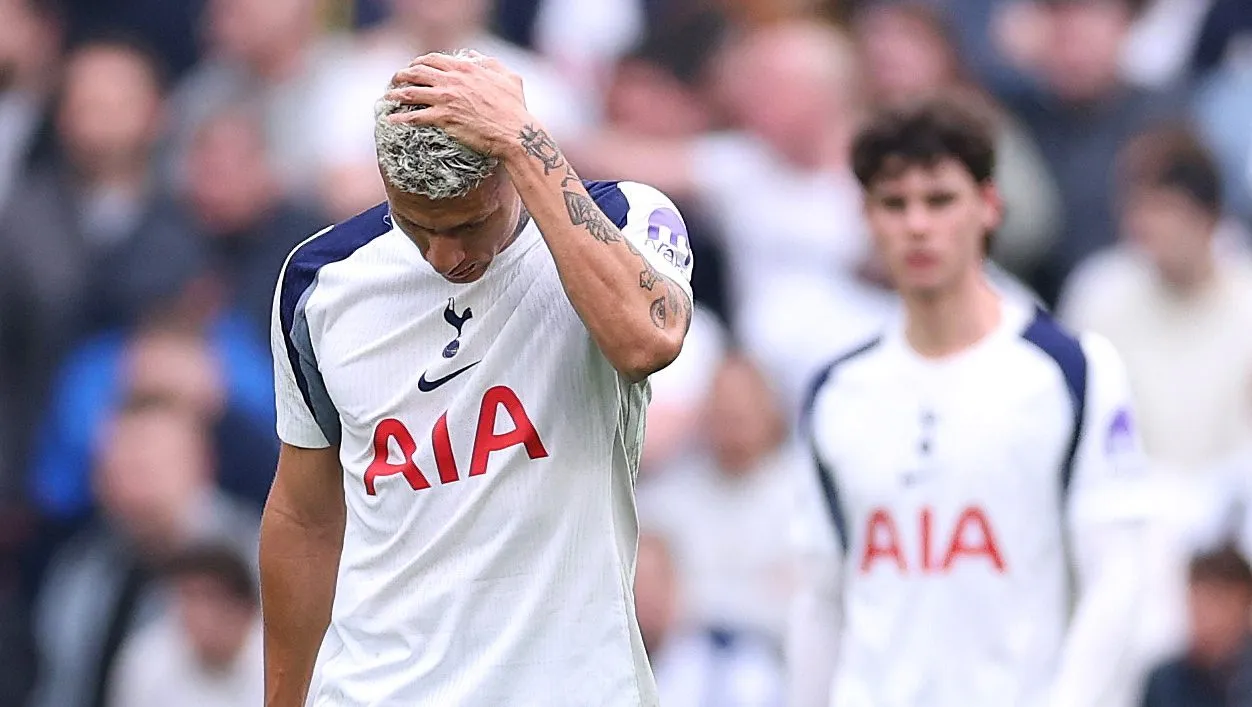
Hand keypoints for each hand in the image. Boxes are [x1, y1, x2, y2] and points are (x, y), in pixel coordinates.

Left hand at [384, 52, 529, 158]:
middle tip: (395, 80)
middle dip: (402, 75)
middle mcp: (452, 80)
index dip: (419, 62)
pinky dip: (400, 118)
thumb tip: (475, 56)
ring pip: (411, 92)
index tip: (413, 67)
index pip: (433, 59)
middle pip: (417, 72)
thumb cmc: (515, 107)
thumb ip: (490, 63)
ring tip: (388, 97)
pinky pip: (415, 117)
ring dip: (396, 94)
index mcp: (465, 68)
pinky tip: (391, 120)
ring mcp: (446, 99)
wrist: (515, 132)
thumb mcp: (509, 77)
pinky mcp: (443, 119)